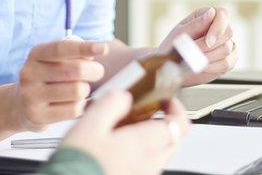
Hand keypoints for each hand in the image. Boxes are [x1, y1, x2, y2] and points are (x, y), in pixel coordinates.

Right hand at [10, 39, 107, 130]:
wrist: (19, 105)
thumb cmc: (47, 78)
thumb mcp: (54, 60)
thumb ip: (74, 53)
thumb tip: (93, 53)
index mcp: (36, 54)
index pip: (62, 48)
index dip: (84, 47)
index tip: (103, 48)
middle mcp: (30, 73)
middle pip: (76, 70)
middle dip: (94, 71)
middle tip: (97, 72)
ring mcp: (31, 96)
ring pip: (77, 91)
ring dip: (85, 90)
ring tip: (79, 90)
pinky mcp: (38, 116)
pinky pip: (74, 110)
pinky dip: (81, 106)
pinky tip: (74, 104)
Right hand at [61, 91, 188, 174]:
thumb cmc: (80, 163)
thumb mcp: (91, 123)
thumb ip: (112, 104)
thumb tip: (123, 96)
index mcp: (146, 144)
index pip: (180, 123)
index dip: (176, 107)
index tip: (165, 99)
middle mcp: (151, 163)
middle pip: (172, 138)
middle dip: (162, 121)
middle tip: (144, 111)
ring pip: (160, 152)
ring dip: (150, 138)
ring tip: (124, 130)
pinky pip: (147, 165)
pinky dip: (140, 153)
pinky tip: (117, 149)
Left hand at [159, 6, 237, 85]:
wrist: (172, 66)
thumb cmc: (173, 46)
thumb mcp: (181, 33)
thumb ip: (197, 24)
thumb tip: (212, 12)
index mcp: (207, 16)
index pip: (222, 14)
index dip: (218, 28)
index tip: (208, 42)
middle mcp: (220, 28)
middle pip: (228, 32)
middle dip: (211, 46)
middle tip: (195, 54)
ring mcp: (227, 43)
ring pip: (227, 49)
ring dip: (209, 57)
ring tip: (194, 61)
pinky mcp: (229, 59)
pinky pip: (228, 63)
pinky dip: (214, 67)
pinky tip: (202, 67)